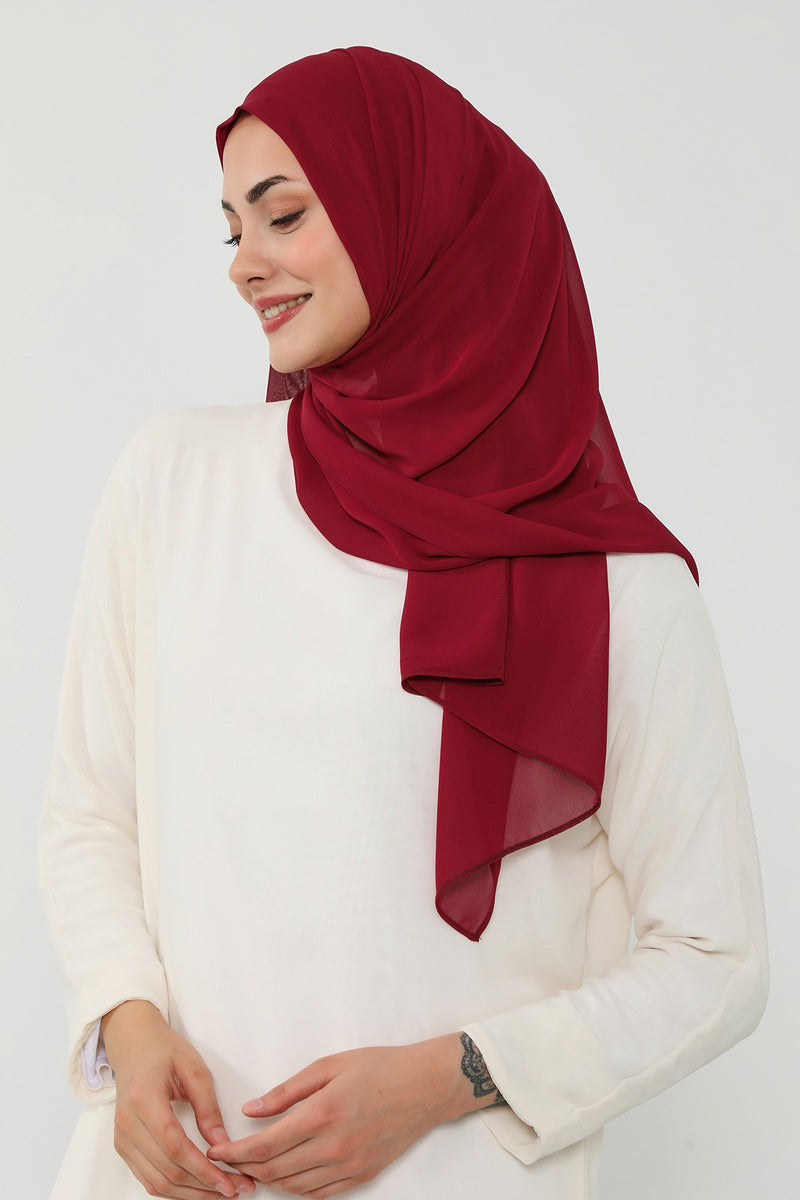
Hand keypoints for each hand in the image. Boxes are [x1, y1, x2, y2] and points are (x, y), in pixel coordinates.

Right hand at [102, 1000, 255, 1198]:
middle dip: (204, 1186)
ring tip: (221, 1191)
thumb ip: (208, 1107)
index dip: (204, 1171)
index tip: (230, 1182)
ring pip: (156, 1182)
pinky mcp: (123, 1146)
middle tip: (236, 1189)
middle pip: (167, 1171)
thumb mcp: (195, 1069)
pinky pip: (148, 1178)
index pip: (176, 1148)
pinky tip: (198, 1186)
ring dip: (190, 1193)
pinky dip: (174, 1188)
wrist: (133, 1044)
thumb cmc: (164, 1050)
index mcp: (145, 1099)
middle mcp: (128, 1123)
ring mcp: (122, 1137)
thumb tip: (222, 1144)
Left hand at [207, 1034, 480, 1197]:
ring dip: (267, 1180)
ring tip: (252, 1166)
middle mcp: (334, 1147)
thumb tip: (252, 1109)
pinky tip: (287, 1175)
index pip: (265, 1145)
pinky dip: (296, 1189)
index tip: (217, 1151)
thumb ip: (287, 1090)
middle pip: (275, 1171)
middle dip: (244, 1168)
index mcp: (322, 1114)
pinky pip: (319, 1195)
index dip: (235, 1152)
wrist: (425, 1086)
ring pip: (294, 1187)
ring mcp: (349, 1166)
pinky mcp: (361, 1176)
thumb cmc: (379, 1067)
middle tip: (227, 1160)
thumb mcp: (329, 1065)